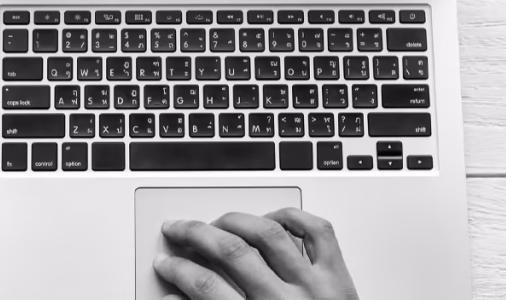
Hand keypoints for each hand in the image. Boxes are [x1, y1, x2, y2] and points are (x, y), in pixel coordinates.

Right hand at [154, 208, 358, 299]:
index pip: (206, 288)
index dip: (179, 271)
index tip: (166, 263)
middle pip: (232, 252)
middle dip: (195, 234)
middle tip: (178, 230)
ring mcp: (316, 286)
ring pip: (269, 233)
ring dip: (235, 221)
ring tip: (217, 222)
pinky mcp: (339, 279)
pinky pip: (318, 232)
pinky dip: (293, 218)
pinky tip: (272, 219)